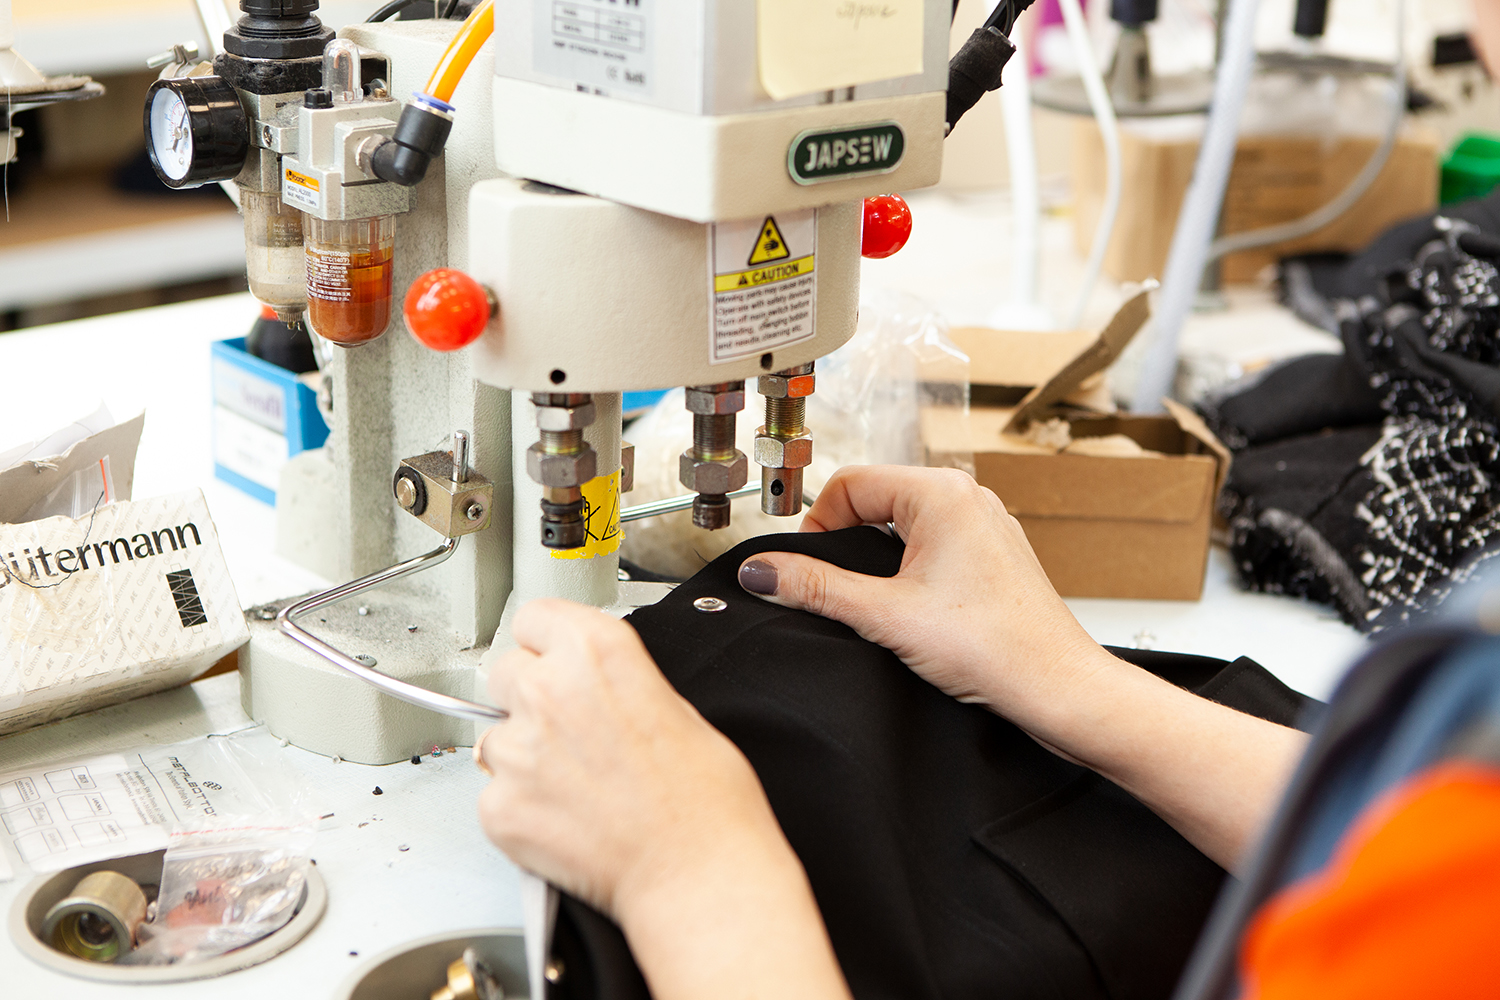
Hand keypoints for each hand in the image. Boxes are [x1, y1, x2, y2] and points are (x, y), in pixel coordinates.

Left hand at [476, 599, 782, 916]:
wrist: (695, 870)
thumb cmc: (704, 798)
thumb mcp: (674, 704)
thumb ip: (617, 682)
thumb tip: (596, 689)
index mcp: (597, 650)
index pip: (534, 616)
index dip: (547, 643)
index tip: (552, 658)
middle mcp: (548, 688)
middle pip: (505, 670)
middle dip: (528, 694)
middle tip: (568, 730)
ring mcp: (517, 748)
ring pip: (493, 734)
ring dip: (522, 753)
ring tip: (573, 784)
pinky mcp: (499, 805)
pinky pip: (493, 794)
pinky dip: (519, 807)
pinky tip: (564, 818)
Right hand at [737, 465, 1308, 869]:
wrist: (1059, 689)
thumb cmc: (994, 648)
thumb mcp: (884, 616)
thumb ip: (815, 588)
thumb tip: (762, 572)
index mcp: (940, 493)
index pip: (848, 483)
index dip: (816, 526)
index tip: (806, 571)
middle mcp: (966, 497)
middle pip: (874, 499)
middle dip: (846, 542)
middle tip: (835, 592)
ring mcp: (983, 524)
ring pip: (902, 525)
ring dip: (878, 560)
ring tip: (878, 606)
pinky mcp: (992, 554)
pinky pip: (932, 545)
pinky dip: (908, 571)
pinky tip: (911, 612)